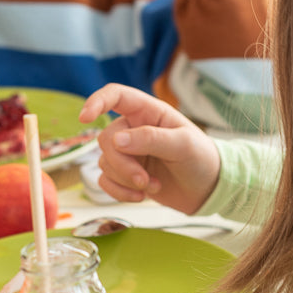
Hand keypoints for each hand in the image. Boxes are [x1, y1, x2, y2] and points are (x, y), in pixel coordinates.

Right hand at [78, 84, 220, 214]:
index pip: (115, 96)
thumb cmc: (202, 158)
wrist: (208, 190)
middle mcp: (134, 129)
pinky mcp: (125, 175)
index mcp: (149, 112)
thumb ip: (151, 139)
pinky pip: (104, 181)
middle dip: (123, 164)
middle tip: (146, 180)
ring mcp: (128, 152)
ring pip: (104, 162)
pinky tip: (141, 196)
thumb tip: (117, 141)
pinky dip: (119, 193)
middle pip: (107, 140)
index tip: (84, 117)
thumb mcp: (184, 145)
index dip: (96, 101)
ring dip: (126, 180)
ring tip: (153, 185)